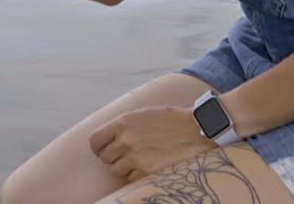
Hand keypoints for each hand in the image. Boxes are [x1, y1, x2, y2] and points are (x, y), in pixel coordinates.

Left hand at [89, 106, 216, 182]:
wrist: (198, 130)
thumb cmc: (172, 121)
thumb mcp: (144, 114)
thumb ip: (124, 126)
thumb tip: (109, 138)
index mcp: (123, 122)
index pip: (95, 140)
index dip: (98, 147)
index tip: (104, 150)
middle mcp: (126, 139)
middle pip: (105, 157)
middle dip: (115, 158)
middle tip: (129, 155)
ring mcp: (136, 157)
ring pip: (117, 170)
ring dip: (126, 168)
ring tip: (143, 159)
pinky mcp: (147, 172)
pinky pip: (131, 179)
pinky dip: (138, 175)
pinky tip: (150, 166)